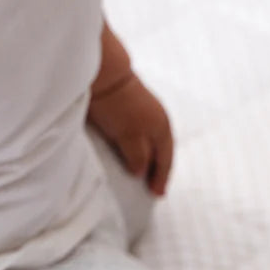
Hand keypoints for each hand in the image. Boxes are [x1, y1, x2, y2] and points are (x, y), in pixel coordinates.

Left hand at [88, 73, 173, 195]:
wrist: (104, 75)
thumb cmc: (118, 107)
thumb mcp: (129, 137)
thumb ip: (138, 157)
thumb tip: (141, 172)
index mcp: (162, 129)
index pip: (165, 160)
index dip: (161, 178)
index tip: (157, 194)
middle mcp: (159, 119)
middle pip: (162, 150)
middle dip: (159, 169)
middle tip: (154, 186)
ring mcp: (148, 109)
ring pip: (153, 140)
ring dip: (151, 156)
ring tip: (144, 170)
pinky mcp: (134, 104)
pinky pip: (144, 131)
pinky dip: (143, 144)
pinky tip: (133, 147)